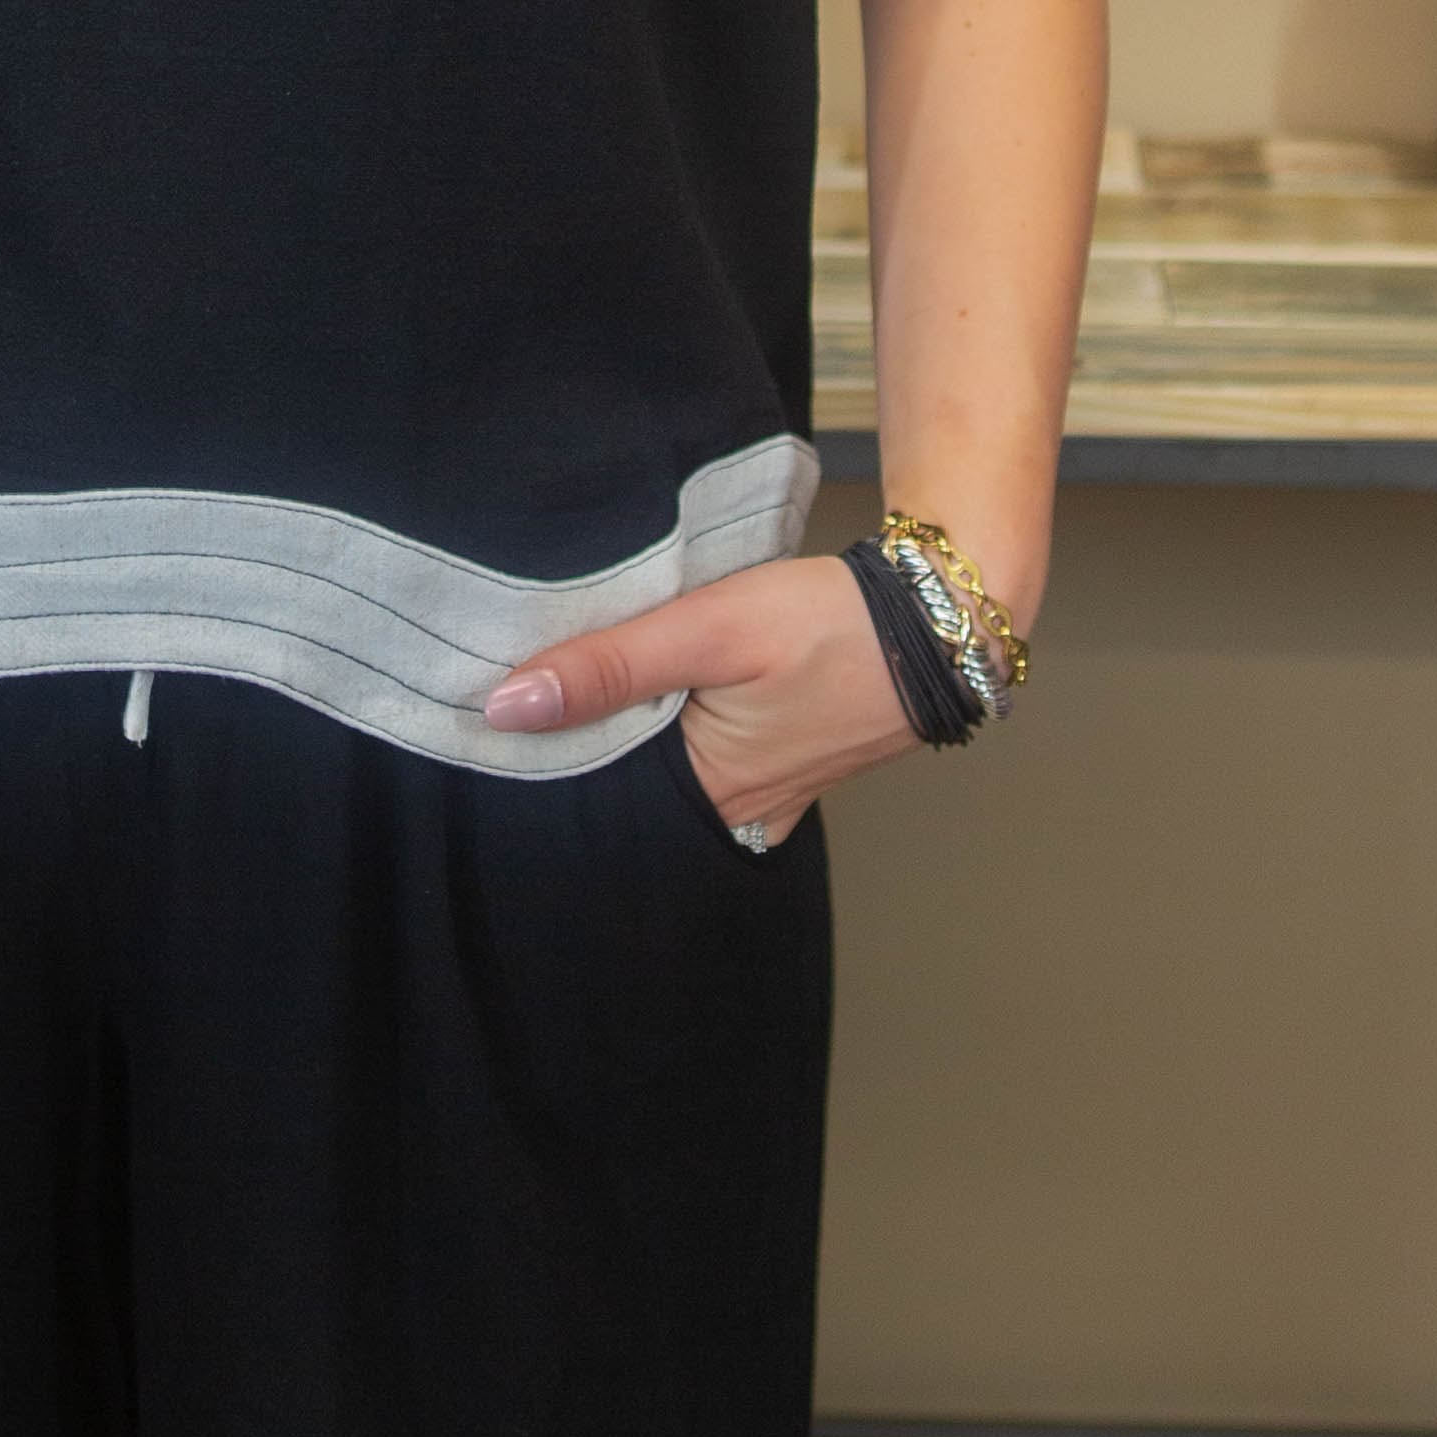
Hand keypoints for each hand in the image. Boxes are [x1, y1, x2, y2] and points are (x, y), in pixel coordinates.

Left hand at [481, 550, 921, 844]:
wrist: (936, 622)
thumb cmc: (828, 624)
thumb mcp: (709, 629)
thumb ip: (610, 665)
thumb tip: (506, 706)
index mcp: (706, 796)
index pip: (593, 796)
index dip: (545, 756)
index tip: (501, 717)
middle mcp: (733, 814)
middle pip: (631, 791)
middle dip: (586, 750)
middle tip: (538, 695)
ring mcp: (766, 796)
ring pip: (670, 775)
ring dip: (634, 738)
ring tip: (591, 689)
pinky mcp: (787, 767)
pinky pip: (713, 764)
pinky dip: (682, 735)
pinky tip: (666, 698)